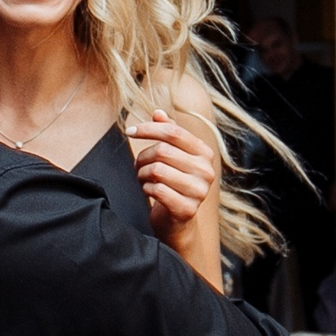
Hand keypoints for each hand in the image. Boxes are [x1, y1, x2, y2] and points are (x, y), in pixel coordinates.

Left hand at [126, 111, 216, 239]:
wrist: (177, 221)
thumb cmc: (173, 184)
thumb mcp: (173, 156)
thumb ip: (168, 134)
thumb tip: (158, 113)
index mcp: (204, 153)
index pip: (174, 132)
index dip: (148, 129)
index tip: (130, 132)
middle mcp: (206, 171)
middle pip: (162, 151)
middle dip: (142, 157)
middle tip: (138, 166)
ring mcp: (199, 191)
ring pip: (157, 170)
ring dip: (142, 174)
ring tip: (143, 179)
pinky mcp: (187, 209)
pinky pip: (157, 190)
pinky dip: (146, 189)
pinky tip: (148, 191)